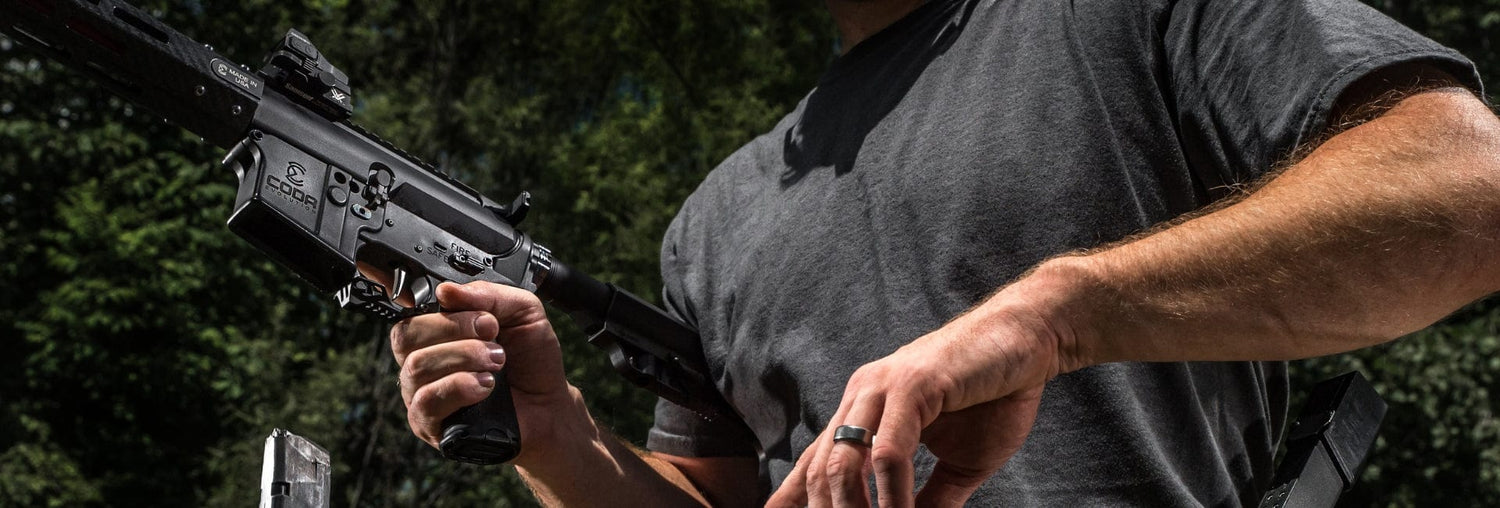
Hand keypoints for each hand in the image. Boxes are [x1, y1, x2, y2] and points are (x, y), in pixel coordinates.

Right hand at [389, 281, 576, 464]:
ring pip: (416, 367)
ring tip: (496, 363)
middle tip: (493, 338)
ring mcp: (421, 393)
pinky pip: (425, 402)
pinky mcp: (428, 424)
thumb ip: (487, 294)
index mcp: (438, 332)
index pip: (412, 312)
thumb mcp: (521, 312)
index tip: (485, 317)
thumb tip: (446, 290)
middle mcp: (423, 360)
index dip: (446, 310)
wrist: (549, 404)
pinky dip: (459, 388)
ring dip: (463, 358)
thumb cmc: (530, 361)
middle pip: (406, 336)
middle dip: (456, 331)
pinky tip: (485, 386)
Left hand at [766, 283, 1075, 506]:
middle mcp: (862, 396)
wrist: (1031, 340)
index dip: (793, 499)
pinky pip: (889, 451)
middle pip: (820, 470)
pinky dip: (892, 492)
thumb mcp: (958, 463)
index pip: (815, 462)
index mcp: (864, 409)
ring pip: (843, 461)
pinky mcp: (913, 384)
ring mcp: (883, 388)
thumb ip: (930, 497)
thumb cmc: (996, 395)